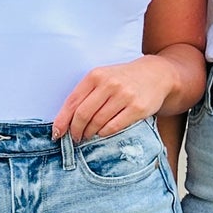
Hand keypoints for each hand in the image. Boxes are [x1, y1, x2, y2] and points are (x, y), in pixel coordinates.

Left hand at [52, 56, 173, 141]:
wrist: (155, 75)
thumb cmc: (122, 79)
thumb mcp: (102, 78)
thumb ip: (85, 95)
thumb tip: (65, 121)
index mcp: (96, 75)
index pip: (73, 102)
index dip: (62, 120)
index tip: (57, 133)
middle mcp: (109, 84)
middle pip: (83, 114)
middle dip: (76, 130)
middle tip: (75, 138)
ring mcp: (124, 96)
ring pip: (98, 122)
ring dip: (89, 133)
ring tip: (88, 135)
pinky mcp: (137, 108)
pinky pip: (113, 127)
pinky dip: (104, 133)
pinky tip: (102, 132)